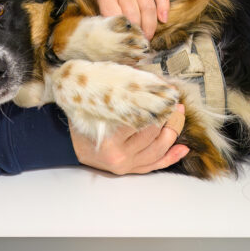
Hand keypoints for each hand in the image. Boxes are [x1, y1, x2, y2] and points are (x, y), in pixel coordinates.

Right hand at [71, 104, 187, 174]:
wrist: (66, 143)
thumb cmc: (83, 119)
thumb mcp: (100, 104)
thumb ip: (124, 94)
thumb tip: (152, 80)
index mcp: (111, 138)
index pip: (144, 119)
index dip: (158, 104)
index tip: (168, 93)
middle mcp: (120, 156)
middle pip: (154, 134)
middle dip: (169, 117)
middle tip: (175, 104)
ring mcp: (126, 165)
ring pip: (158, 150)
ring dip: (173, 132)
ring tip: (178, 116)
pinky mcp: (129, 170)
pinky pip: (155, 165)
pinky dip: (171, 157)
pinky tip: (183, 148)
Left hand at [79, 0, 169, 38]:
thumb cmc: (96, 1)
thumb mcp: (91, 13)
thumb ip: (100, 27)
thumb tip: (112, 48)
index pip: (116, 17)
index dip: (122, 34)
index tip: (125, 46)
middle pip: (134, 14)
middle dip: (138, 32)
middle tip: (138, 44)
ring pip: (148, 7)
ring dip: (150, 25)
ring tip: (147, 37)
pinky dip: (164, 7)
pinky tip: (163, 19)